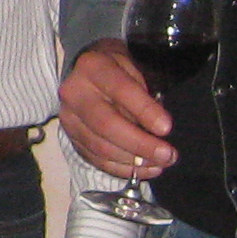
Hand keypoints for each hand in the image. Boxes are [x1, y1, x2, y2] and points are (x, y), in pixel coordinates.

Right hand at [59, 39, 175, 180]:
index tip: (166, 128)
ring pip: (100, 147)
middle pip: (106, 125)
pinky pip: (95, 159)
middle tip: (167, 155)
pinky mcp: (70, 137)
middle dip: (140, 144)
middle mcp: (74, 93)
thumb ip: (144, 95)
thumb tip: (158, 130)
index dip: (145, 111)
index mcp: (93, 67)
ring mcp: (69, 118)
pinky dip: (121, 168)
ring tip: (160, 164)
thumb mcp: (133, 69)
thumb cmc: (117, 70)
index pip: (121, 90)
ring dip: (133, 161)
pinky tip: (143, 169)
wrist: (85, 72)